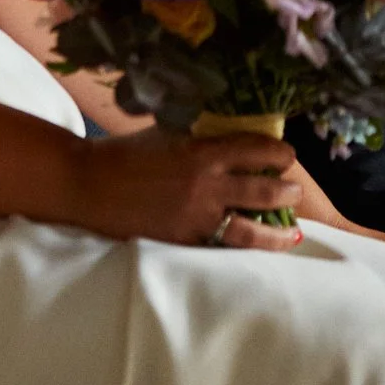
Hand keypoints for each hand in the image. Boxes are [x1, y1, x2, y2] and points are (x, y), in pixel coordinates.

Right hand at [71, 130, 303, 251]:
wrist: (89, 184)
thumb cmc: (124, 153)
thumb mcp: (166, 134)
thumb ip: (198, 138)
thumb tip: (226, 138)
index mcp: (202, 152)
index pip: (256, 149)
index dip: (279, 152)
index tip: (287, 154)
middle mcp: (207, 186)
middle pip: (263, 191)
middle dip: (287, 191)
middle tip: (295, 190)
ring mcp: (197, 218)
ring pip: (251, 230)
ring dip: (278, 232)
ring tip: (293, 234)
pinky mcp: (184, 241)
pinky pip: (224, 247)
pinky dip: (244, 248)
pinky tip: (255, 250)